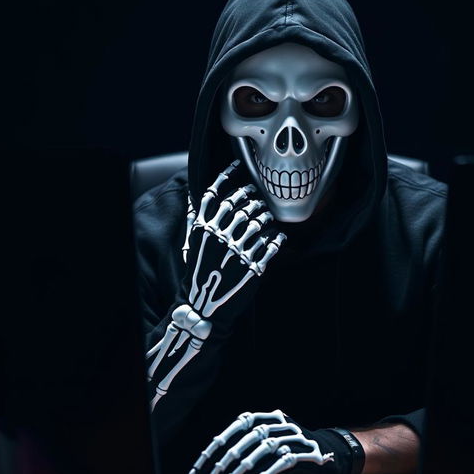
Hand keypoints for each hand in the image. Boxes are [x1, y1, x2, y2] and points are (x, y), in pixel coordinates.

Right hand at [146, 161, 285, 407]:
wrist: (205, 306)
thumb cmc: (200, 273)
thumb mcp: (195, 245)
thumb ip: (200, 221)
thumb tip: (199, 199)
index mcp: (204, 229)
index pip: (217, 194)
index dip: (229, 177)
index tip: (238, 167)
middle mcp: (220, 236)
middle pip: (241, 204)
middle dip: (252, 195)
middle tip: (258, 196)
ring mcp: (237, 250)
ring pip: (259, 221)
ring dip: (266, 215)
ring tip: (268, 217)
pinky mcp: (253, 265)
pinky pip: (272, 243)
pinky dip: (278, 237)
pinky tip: (278, 237)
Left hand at [186, 409, 357, 473]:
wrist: (332, 452)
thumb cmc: (293, 450)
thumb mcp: (271, 440)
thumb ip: (249, 444)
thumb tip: (217, 465)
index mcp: (268, 416)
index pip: (235, 427)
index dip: (214, 448)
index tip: (197, 469)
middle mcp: (280, 422)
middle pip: (244, 442)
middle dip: (222, 466)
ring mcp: (293, 437)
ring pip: (258, 453)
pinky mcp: (303, 454)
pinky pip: (274, 467)